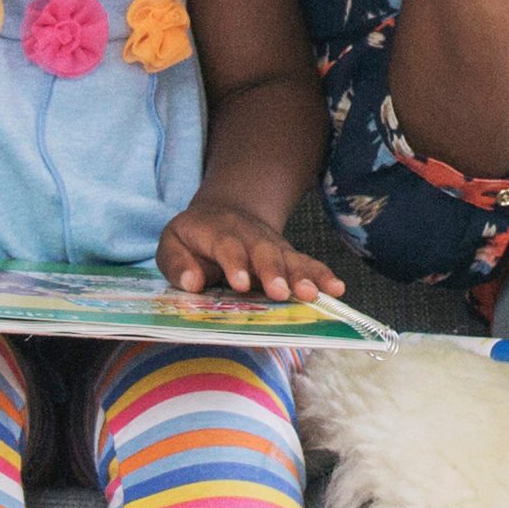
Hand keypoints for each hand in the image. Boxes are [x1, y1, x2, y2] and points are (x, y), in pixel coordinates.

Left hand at [158, 199, 343, 300]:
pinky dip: (321, 275)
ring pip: (288, 258)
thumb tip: (193, 283)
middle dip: (273, 271)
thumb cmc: (194, 238)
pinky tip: (336, 289)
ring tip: (313, 294)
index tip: (240, 284)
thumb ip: (176, 263)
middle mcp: (249, 236)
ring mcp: (271, 246)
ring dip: (302, 275)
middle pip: (263, 251)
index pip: (227, 246)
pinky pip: (306, 264)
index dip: (234, 263)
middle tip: (281, 292)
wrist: (225, 213)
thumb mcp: (172, 242)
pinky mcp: (287, 256)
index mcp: (217, 231)